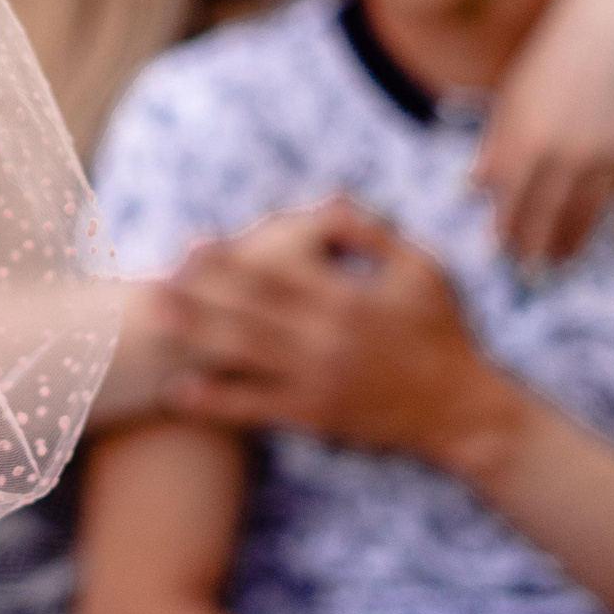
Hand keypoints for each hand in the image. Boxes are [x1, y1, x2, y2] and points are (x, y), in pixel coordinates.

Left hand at [161, 199, 521, 466]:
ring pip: (245, 356)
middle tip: (151, 277)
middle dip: (199, 294)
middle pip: (250, 311)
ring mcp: (317, 379)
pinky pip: (257, 407)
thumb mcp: (422, 270)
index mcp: (348, 299)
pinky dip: (218, 400)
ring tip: (152, 322)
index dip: (232, 260)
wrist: (462, 409)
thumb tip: (331, 198)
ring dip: (196, 338)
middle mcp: (326, 338)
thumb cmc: (443, 332)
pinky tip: (181, 392)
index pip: (279, 274)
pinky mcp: (315, 415)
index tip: (191, 244)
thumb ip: (374, 235)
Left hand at [473, 0, 613, 267]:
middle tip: (530, 270)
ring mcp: (609, 155)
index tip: (499, 251)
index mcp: (528, 142)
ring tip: (564, 260)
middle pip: (549, 215)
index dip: (505, 230)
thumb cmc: (550, 61)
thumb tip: (470, 189)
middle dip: (536, 246)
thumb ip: (494, 147)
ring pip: (589, 212)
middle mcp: (568, 156)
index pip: (511, 202)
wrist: (613, 30)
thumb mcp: (510, 100)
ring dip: (575, 241)